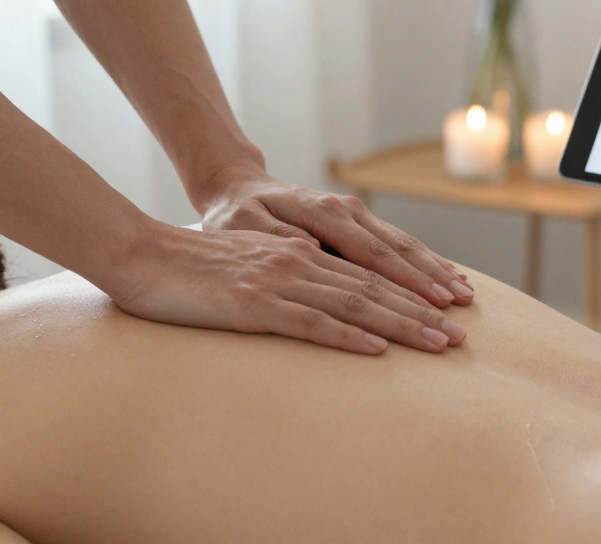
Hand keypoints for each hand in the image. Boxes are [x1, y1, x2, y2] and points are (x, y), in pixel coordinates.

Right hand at [106, 223, 467, 354]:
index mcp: (300, 250)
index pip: (368, 272)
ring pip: (353, 303)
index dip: (411, 291)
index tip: (447, 311)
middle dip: (421, 311)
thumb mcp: (251, 267)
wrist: (140, 254)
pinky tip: (376, 351)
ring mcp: (276, 279)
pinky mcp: (251, 303)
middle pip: (373, 287)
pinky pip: (308, 321)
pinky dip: (347, 336)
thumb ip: (288, 278)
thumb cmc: (192, 267)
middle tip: (460, 336)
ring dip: (400, 325)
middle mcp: (297, 258)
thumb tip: (323, 301)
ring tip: (437, 343)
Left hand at [197, 164, 474, 307]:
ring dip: (437, 273)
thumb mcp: (238, 226)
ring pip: (405, 246)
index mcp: (322, 213)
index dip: (406, 282)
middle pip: (399, 253)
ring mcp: (356, 214)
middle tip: (460, 319)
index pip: (372, 255)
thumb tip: (307, 251)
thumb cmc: (234, 213)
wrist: (237, 186)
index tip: (433, 305)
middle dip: (433, 286)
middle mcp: (347, 211)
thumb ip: (272, 240)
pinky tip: (449, 280)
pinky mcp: (358, 222)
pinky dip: (426, 263)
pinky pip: (398, 244)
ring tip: (467, 299)